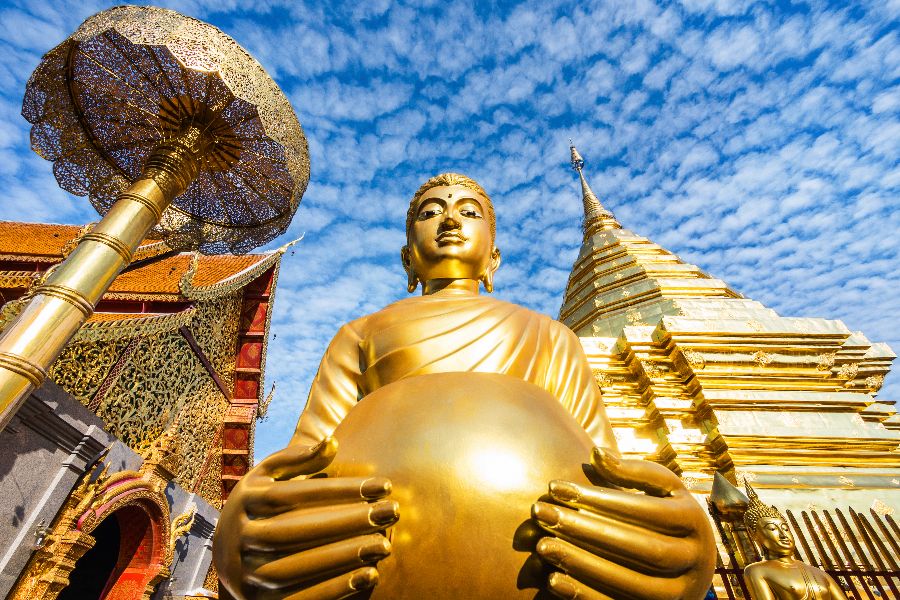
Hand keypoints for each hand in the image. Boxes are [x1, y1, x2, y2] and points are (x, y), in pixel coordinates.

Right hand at [214, 437, 398, 599]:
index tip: (383, 485)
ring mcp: (246, 575)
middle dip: (348, 521)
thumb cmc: (259, 509)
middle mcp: (240, 538)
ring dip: (344, 557)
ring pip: (297, 568)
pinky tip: (369, 575)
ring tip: (384, 545)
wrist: (227, 561)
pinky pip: (299, 598)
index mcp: (245, 501)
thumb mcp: (266, 480)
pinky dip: (335, 589)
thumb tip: (331, 442)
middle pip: (295, 530)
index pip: (294, 494)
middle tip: (390, 512)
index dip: (340, 489)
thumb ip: (295, 460)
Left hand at [532, 447, 714, 599]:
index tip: (554, 487)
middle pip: (639, 548)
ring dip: (582, 564)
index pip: (644, 510)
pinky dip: (585, 595)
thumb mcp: (662, 490)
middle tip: (541, 514)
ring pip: (631, 583)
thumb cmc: (667, 516)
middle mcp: (695, 560)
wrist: (692, 568)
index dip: (599, 499)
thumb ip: (633, 471)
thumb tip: (596, 453)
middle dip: (586, 530)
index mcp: (694, 520)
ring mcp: (680, 593)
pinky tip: (553, 579)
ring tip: (542, 545)